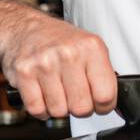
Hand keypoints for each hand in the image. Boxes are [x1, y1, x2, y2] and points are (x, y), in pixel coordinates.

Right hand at [0, 10, 117, 119]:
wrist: (24, 28)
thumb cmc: (59, 40)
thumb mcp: (89, 47)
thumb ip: (104, 74)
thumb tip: (115, 105)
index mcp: (91, 47)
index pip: (105, 94)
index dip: (104, 106)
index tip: (99, 104)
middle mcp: (68, 53)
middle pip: (82, 107)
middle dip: (80, 108)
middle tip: (75, 95)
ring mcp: (45, 63)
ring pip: (59, 111)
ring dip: (59, 107)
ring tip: (57, 90)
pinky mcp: (24, 73)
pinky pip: (37, 109)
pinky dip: (41, 109)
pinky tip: (43, 94)